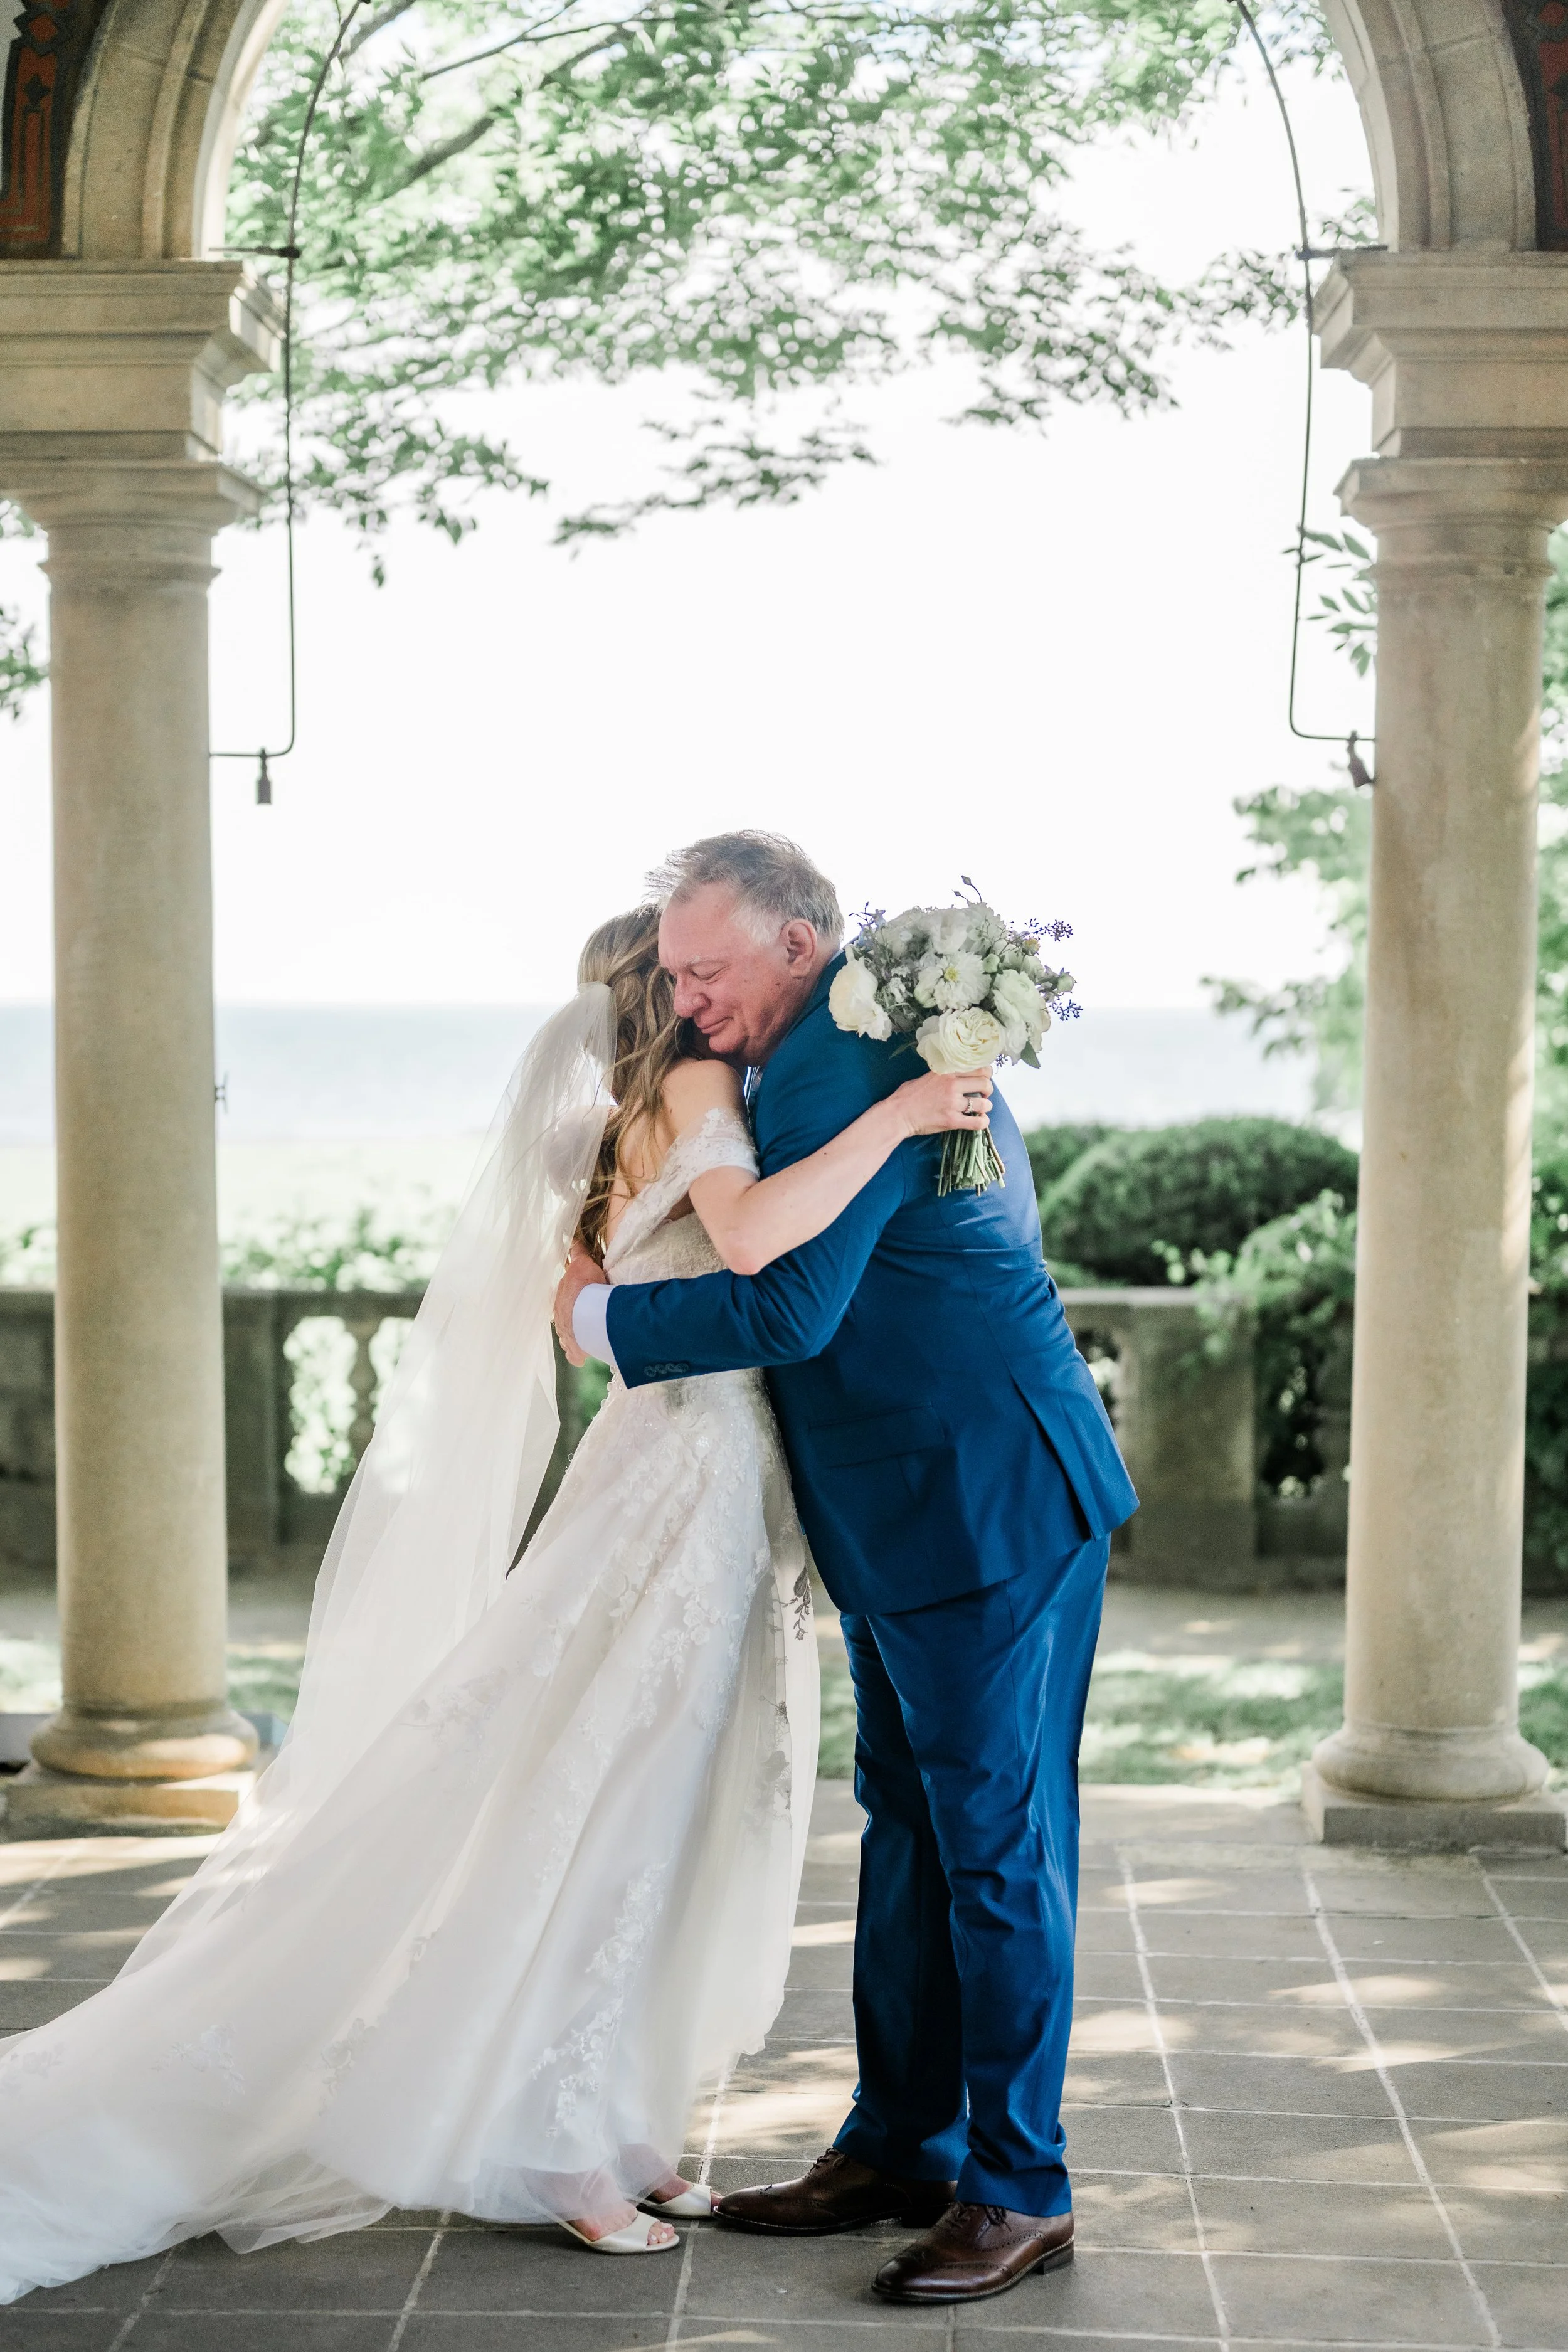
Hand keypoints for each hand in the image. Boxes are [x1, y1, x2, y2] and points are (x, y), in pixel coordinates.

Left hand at [554, 1242, 607, 1365]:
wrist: (590, 1311)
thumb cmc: (585, 1287)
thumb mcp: (583, 1264)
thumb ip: (578, 1253)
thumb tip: (572, 1237)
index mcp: (560, 1300)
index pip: (563, 1300)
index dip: (572, 1301)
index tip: (579, 1302)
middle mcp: (559, 1319)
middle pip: (564, 1320)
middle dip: (572, 1320)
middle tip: (586, 1319)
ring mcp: (566, 1336)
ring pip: (567, 1337)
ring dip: (575, 1336)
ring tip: (587, 1335)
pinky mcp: (575, 1350)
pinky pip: (575, 1355)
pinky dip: (579, 1355)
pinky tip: (584, 1354)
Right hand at [892, 1067, 993, 1136]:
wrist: (898, 1114)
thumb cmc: (907, 1096)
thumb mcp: (926, 1077)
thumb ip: (943, 1075)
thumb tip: (956, 1076)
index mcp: (947, 1072)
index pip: (978, 1068)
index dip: (986, 1074)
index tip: (983, 1080)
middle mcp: (952, 1085)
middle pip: (985, 1083)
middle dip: (988, 1090)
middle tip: (984, 1095)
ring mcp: (953, 1103)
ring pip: (984, 1104)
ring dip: (986, 1107)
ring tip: (980, 1110)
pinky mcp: (952, 1120)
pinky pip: (977, 1122)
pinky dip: (982, 1122)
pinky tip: (979, 1121)